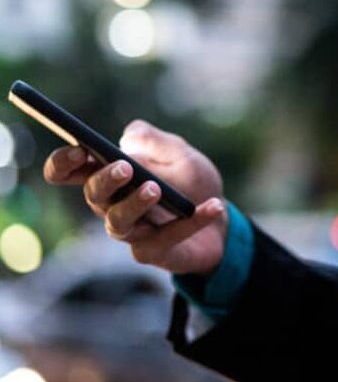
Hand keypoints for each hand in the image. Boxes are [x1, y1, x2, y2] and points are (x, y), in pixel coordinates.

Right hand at [43, 120, 227, 275]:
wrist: (222, 219)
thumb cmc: (191, 182)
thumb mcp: (180, 153)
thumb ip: (155, 141)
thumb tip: (129, 136)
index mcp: (110, 176)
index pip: (69, 171)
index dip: (64, 162)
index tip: (79, 150)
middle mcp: (112, 205)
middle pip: (94, 195)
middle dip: (105, 181)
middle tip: (125, 168)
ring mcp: (130, 231)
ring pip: (118, 222)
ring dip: (134, 204)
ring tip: (155, 189)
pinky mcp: (151, 252)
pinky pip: (165, 238)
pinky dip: (191, 221)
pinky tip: (213, 206)